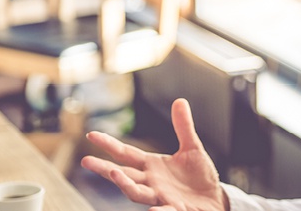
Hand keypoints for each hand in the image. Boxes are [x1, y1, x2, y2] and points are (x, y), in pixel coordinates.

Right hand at [81, 98, 228, 210]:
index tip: (91, 134)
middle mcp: (151, 182)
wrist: (214, 199)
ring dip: (125, 185)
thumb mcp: (192, 148)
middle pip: (123, 175)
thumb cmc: (199, 176)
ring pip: (137, 193)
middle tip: (86, 161)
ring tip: (115, 174)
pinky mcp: (176, 209)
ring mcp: (160, 197)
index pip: (125, 154)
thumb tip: (180, 100)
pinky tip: (152, 210)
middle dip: (105, 169)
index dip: (109, 144)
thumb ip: (183, 127)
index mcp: (151, 166)